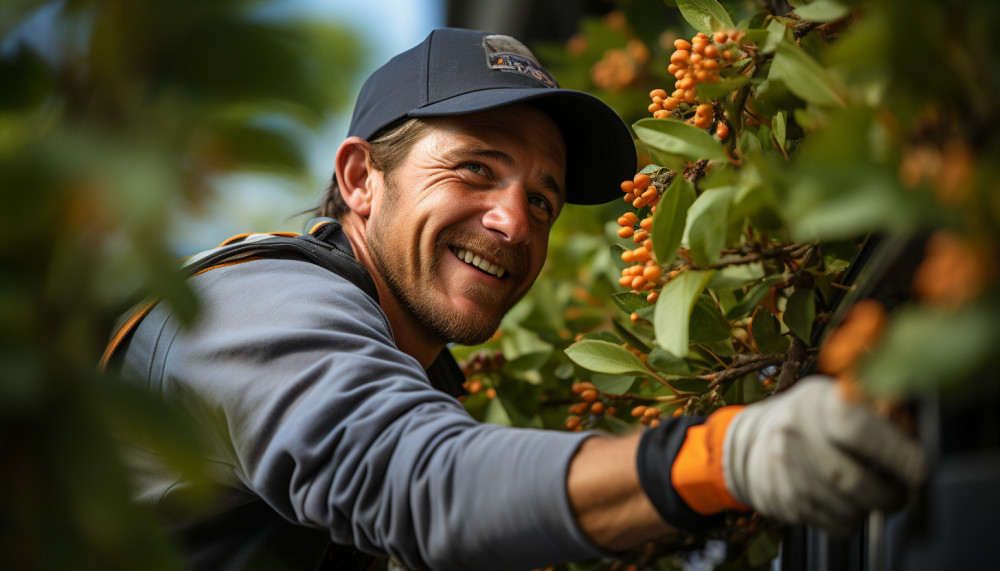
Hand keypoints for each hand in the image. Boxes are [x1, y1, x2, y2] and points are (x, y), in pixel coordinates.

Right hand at [723, 376, 925, 535]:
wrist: (754, 442)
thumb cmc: (814, 421)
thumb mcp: (838, 400)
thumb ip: (878, 413)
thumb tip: (921, 439)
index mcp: (817, 400)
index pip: (856, 428)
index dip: (894, 452)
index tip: (919, 469)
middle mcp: (794, 430)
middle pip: (851, 479)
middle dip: (887, 495)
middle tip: (900, 495)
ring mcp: (783, 466)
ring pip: (843, 507)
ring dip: (868, 509)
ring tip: (870, 496)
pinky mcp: (780, 498)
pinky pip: (830, 523)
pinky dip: (849, 521)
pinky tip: (845, 503)